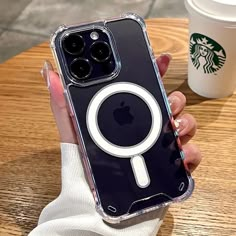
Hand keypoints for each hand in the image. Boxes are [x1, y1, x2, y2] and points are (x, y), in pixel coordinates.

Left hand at [41, 54, 200, 172]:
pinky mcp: (171, 168)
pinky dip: (191, 153)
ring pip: (185, 126)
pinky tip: (182, 154)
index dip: (156, 71)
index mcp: (128, 118)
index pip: (145, 88)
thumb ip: (63, 105)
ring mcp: (161, 147)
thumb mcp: (73, 133)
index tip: (163, 58)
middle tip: (168, 104)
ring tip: (174, 129)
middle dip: (175, 99)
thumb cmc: (86, 169)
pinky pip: (191, 156)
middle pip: (171, 104)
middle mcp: (147, 129)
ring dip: (186, 123)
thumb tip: (50, 73)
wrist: (98, 208)